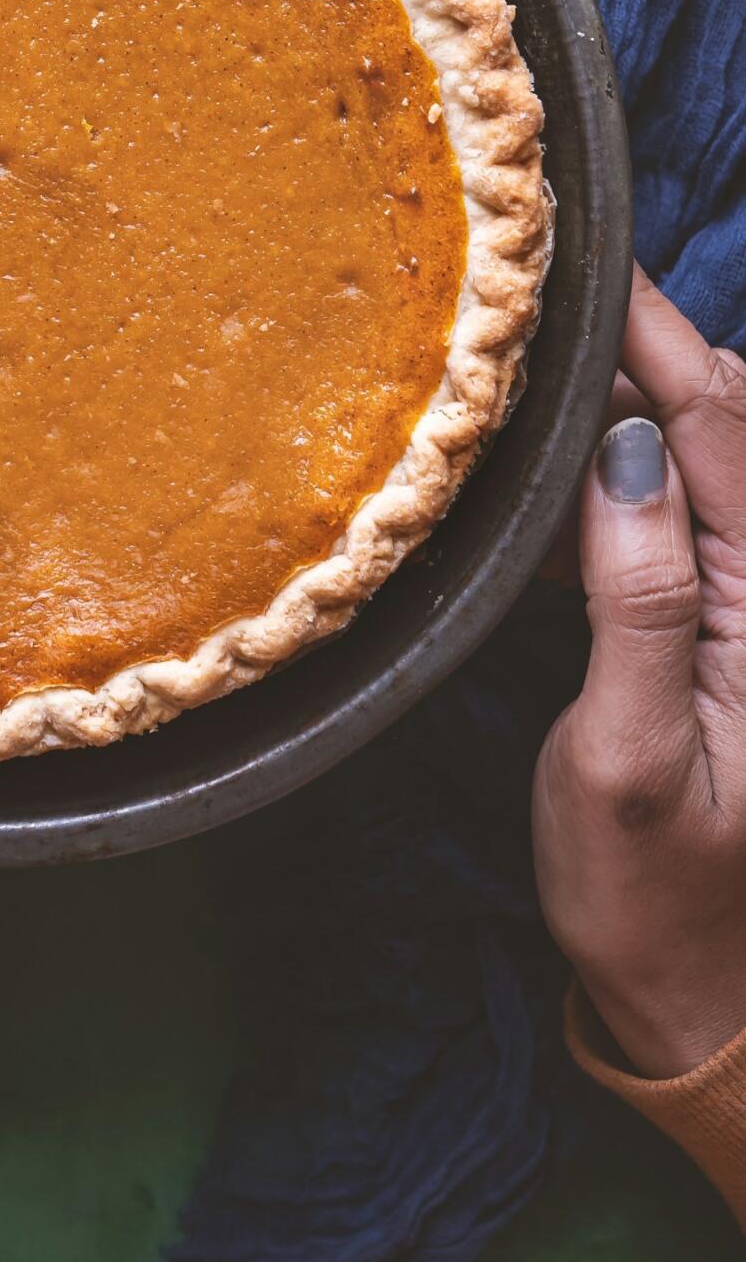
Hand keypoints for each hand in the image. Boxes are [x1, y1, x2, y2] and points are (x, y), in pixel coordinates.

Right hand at [533, 265, 745, 1078]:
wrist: (708, 1010)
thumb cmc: (657, 904)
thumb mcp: (628, 761)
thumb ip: (637, 599)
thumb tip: (625, 448)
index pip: (720, 425)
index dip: (654, 330)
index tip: (583, 251)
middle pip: (730, 418)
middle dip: (644, 347)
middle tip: (535, 298)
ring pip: (713, 454)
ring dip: (637, 403)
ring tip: (540, 369)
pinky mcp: (730, 630)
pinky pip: (691, 512)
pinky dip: (632, 470)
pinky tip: (568, 475)